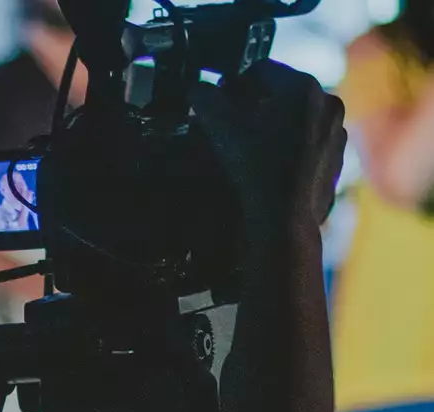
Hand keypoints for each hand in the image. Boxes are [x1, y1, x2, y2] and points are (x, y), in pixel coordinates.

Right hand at [188, 60, 347, 239]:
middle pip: (281, 92)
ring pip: (295, 117)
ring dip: (270, 125)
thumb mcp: (218, 125)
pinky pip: (307, 142)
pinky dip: (287, 146)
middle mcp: (327, 104)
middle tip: (227, 123)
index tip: (216, 102)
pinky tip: (266, 165)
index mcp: (304, 87)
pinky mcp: (336, 159)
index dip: (232, 83)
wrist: (282, 220)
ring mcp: (336, 133)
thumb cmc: (253, 168)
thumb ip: (204, 97)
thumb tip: (195, 88)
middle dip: (252, 105)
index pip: (260, 69)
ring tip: (246, 146)